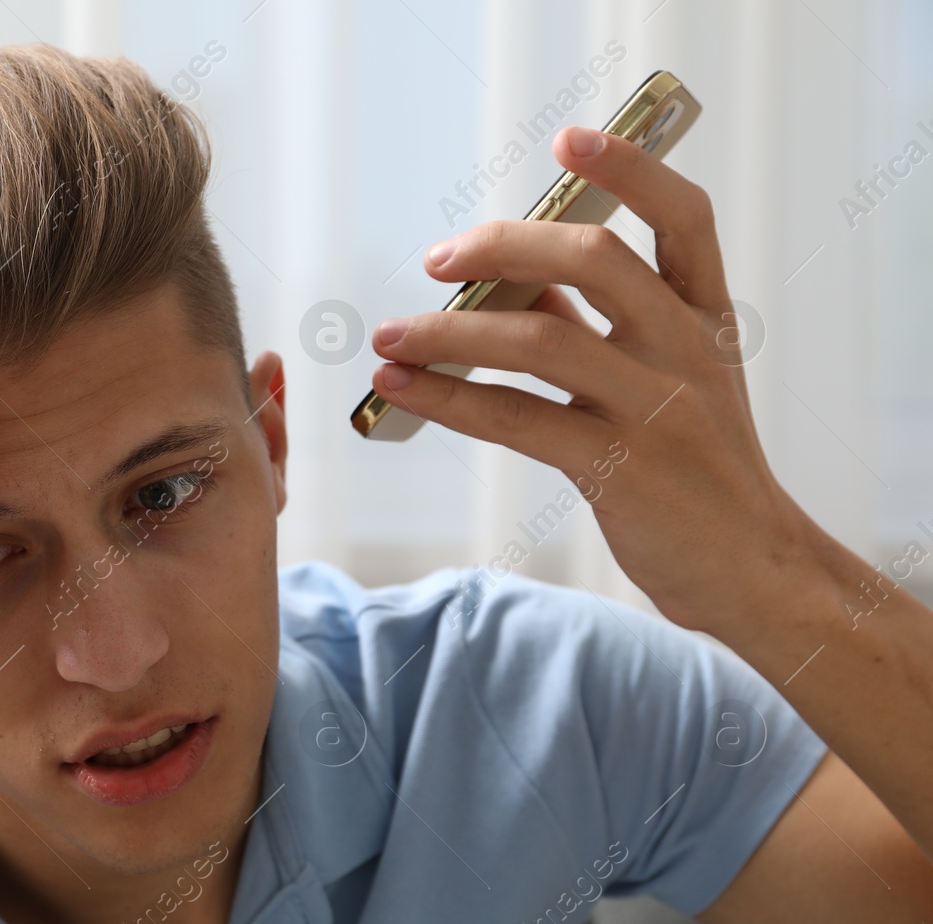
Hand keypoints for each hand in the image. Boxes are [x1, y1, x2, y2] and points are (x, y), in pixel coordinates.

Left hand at [369, 125, 817, 634]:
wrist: (749, 567)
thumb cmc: (692, 467)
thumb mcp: (666, 380)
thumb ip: (596, 325)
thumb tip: (508, 277)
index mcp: (706, 316)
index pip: (684, 217)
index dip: (631, 168)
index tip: (572, 140)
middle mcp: (688, 349)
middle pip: (595, 259)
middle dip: (502, 246)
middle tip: (437, 260)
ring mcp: (658, 408)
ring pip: (538, 340)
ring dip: (448, 333)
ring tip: (390, 336)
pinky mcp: (620, 469)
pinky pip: (515, 418)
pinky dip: (447, 398)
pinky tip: (401, 387)